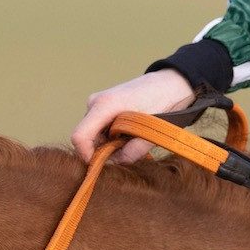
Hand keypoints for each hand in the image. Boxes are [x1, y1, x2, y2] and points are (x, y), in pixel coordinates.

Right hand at [71, 68, 195, 162]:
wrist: (170, 83)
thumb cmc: (163, 100)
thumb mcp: (152, 129)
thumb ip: (134, 150)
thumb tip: (117, 163)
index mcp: (105, 105)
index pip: (80, 136)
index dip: (87, 155)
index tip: (104, 166)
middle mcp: (96, 103)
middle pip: (88, 139)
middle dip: (104, 151)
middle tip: (128, 153)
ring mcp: (98, 104)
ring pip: (95, 136)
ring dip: (110, 145)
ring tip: (133, 141)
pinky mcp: (103, 108)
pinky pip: (101, 130)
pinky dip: (113, 138)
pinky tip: (130, 136)